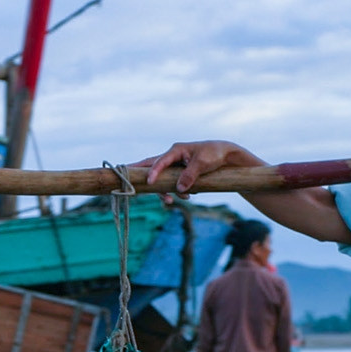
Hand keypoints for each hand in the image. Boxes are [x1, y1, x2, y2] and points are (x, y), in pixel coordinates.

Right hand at [132, 140, 263, 195]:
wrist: (226, 156)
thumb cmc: (214, 155)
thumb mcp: (203, 164)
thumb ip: (190, 175)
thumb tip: (180, 189)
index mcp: (176, 150)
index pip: (159, 161)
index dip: (153, 172)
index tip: (148, 183)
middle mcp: (172, 157)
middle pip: (150, 166)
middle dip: (140, 175)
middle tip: (124, 181)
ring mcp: (174, 165)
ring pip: (161, 179)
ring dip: (164, 191)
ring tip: (171, 201)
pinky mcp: (179, 173)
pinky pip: (171, 184)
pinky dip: (175, 192)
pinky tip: (186, 198)